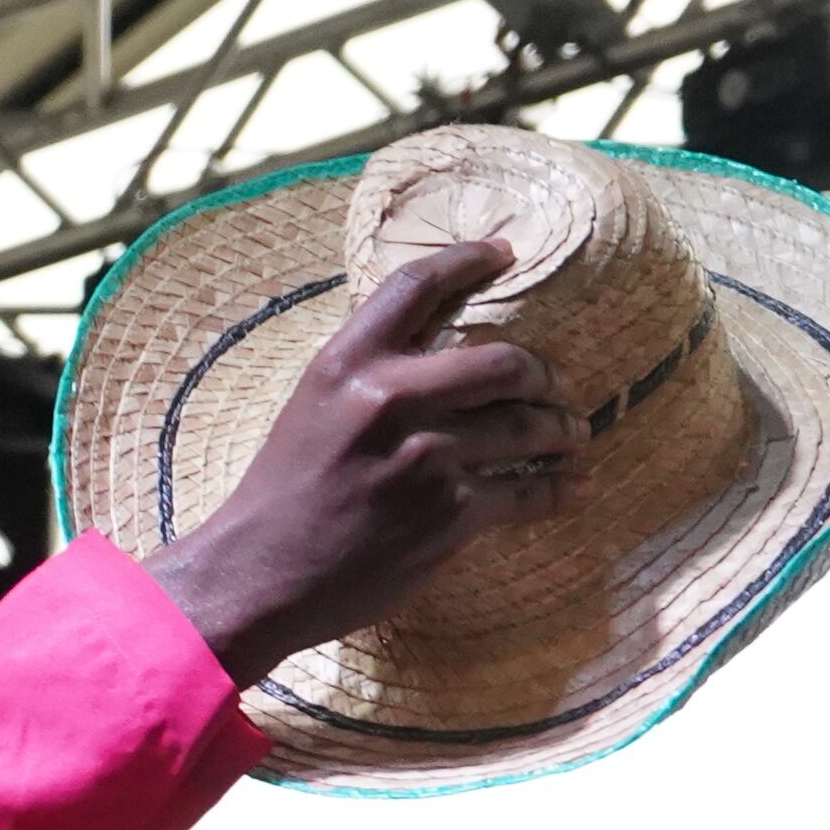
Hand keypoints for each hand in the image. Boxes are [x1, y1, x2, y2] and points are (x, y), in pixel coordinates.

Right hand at [142, 238, 586, 681]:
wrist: (257, 577)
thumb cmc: (279, 497)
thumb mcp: (311, 410)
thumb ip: (367, 374)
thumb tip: (430, 348)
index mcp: (347, 364)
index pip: (418, 287)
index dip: (469, 258)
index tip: (504, 251)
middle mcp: (390, 400)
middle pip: (504, 361)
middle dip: (544, 374)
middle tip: (555, 385)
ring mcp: (425, 458)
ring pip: (527, 427)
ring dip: (562, 430)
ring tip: (572, 434)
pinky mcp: (448, 515)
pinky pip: (525, 493)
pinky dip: (555, 492)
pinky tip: (568, 489)